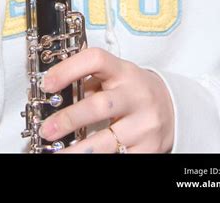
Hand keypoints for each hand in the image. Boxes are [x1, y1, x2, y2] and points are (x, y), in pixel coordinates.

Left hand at [38, 47, 174, 152]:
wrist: (172, 109)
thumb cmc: (133, 91)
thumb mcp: (116, 77)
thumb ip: (90, 82)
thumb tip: (57, 93)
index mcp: (123, 71)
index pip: (96, 59)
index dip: (68, 69)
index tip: (47, 83)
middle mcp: (136, 95)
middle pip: (100, 105)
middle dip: (70, 119)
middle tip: (47, 129)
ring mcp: (145, 124)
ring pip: (108, 140)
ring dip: (78, 150)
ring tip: (57, 153)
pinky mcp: (150, 148)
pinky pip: (121, 158)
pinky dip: (98, 159)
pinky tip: (82, 158)